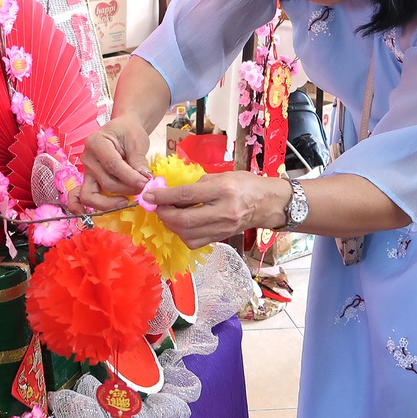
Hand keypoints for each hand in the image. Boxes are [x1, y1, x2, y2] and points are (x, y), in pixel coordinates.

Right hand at [72, 115, 151, 213]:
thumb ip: (138, 161)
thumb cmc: (129, 132)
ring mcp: (86, 171)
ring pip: (93, 194)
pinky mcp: (89, 180)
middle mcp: (87, 157)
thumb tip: (144, 180)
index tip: (146, 183)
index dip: (130, 178)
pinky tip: (102, 209)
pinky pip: (85, 196)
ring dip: (113, 201)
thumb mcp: (137, 141)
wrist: (122, 129)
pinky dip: (90, 206)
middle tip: (145, 188)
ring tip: (130, 198)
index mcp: (96, 142)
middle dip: (127, 189)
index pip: (113, 165)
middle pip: (106, 182)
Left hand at [142, 171, 284, 248]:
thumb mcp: (221, 176)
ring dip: (171, 225)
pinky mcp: (222, 238)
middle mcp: (224, 211)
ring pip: (187, 235)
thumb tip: (170, 192)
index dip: (163, 196)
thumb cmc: (244, 184)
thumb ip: (196, 185)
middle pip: (184, 220)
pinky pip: (195, 241)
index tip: (148, 195)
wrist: (268, 203)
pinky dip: (183, 234)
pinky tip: (182, 223)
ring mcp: (223, 228)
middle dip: (164, 214)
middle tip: (156, 206)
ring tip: (168, 213)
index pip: (186, 195)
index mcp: (223, 190)